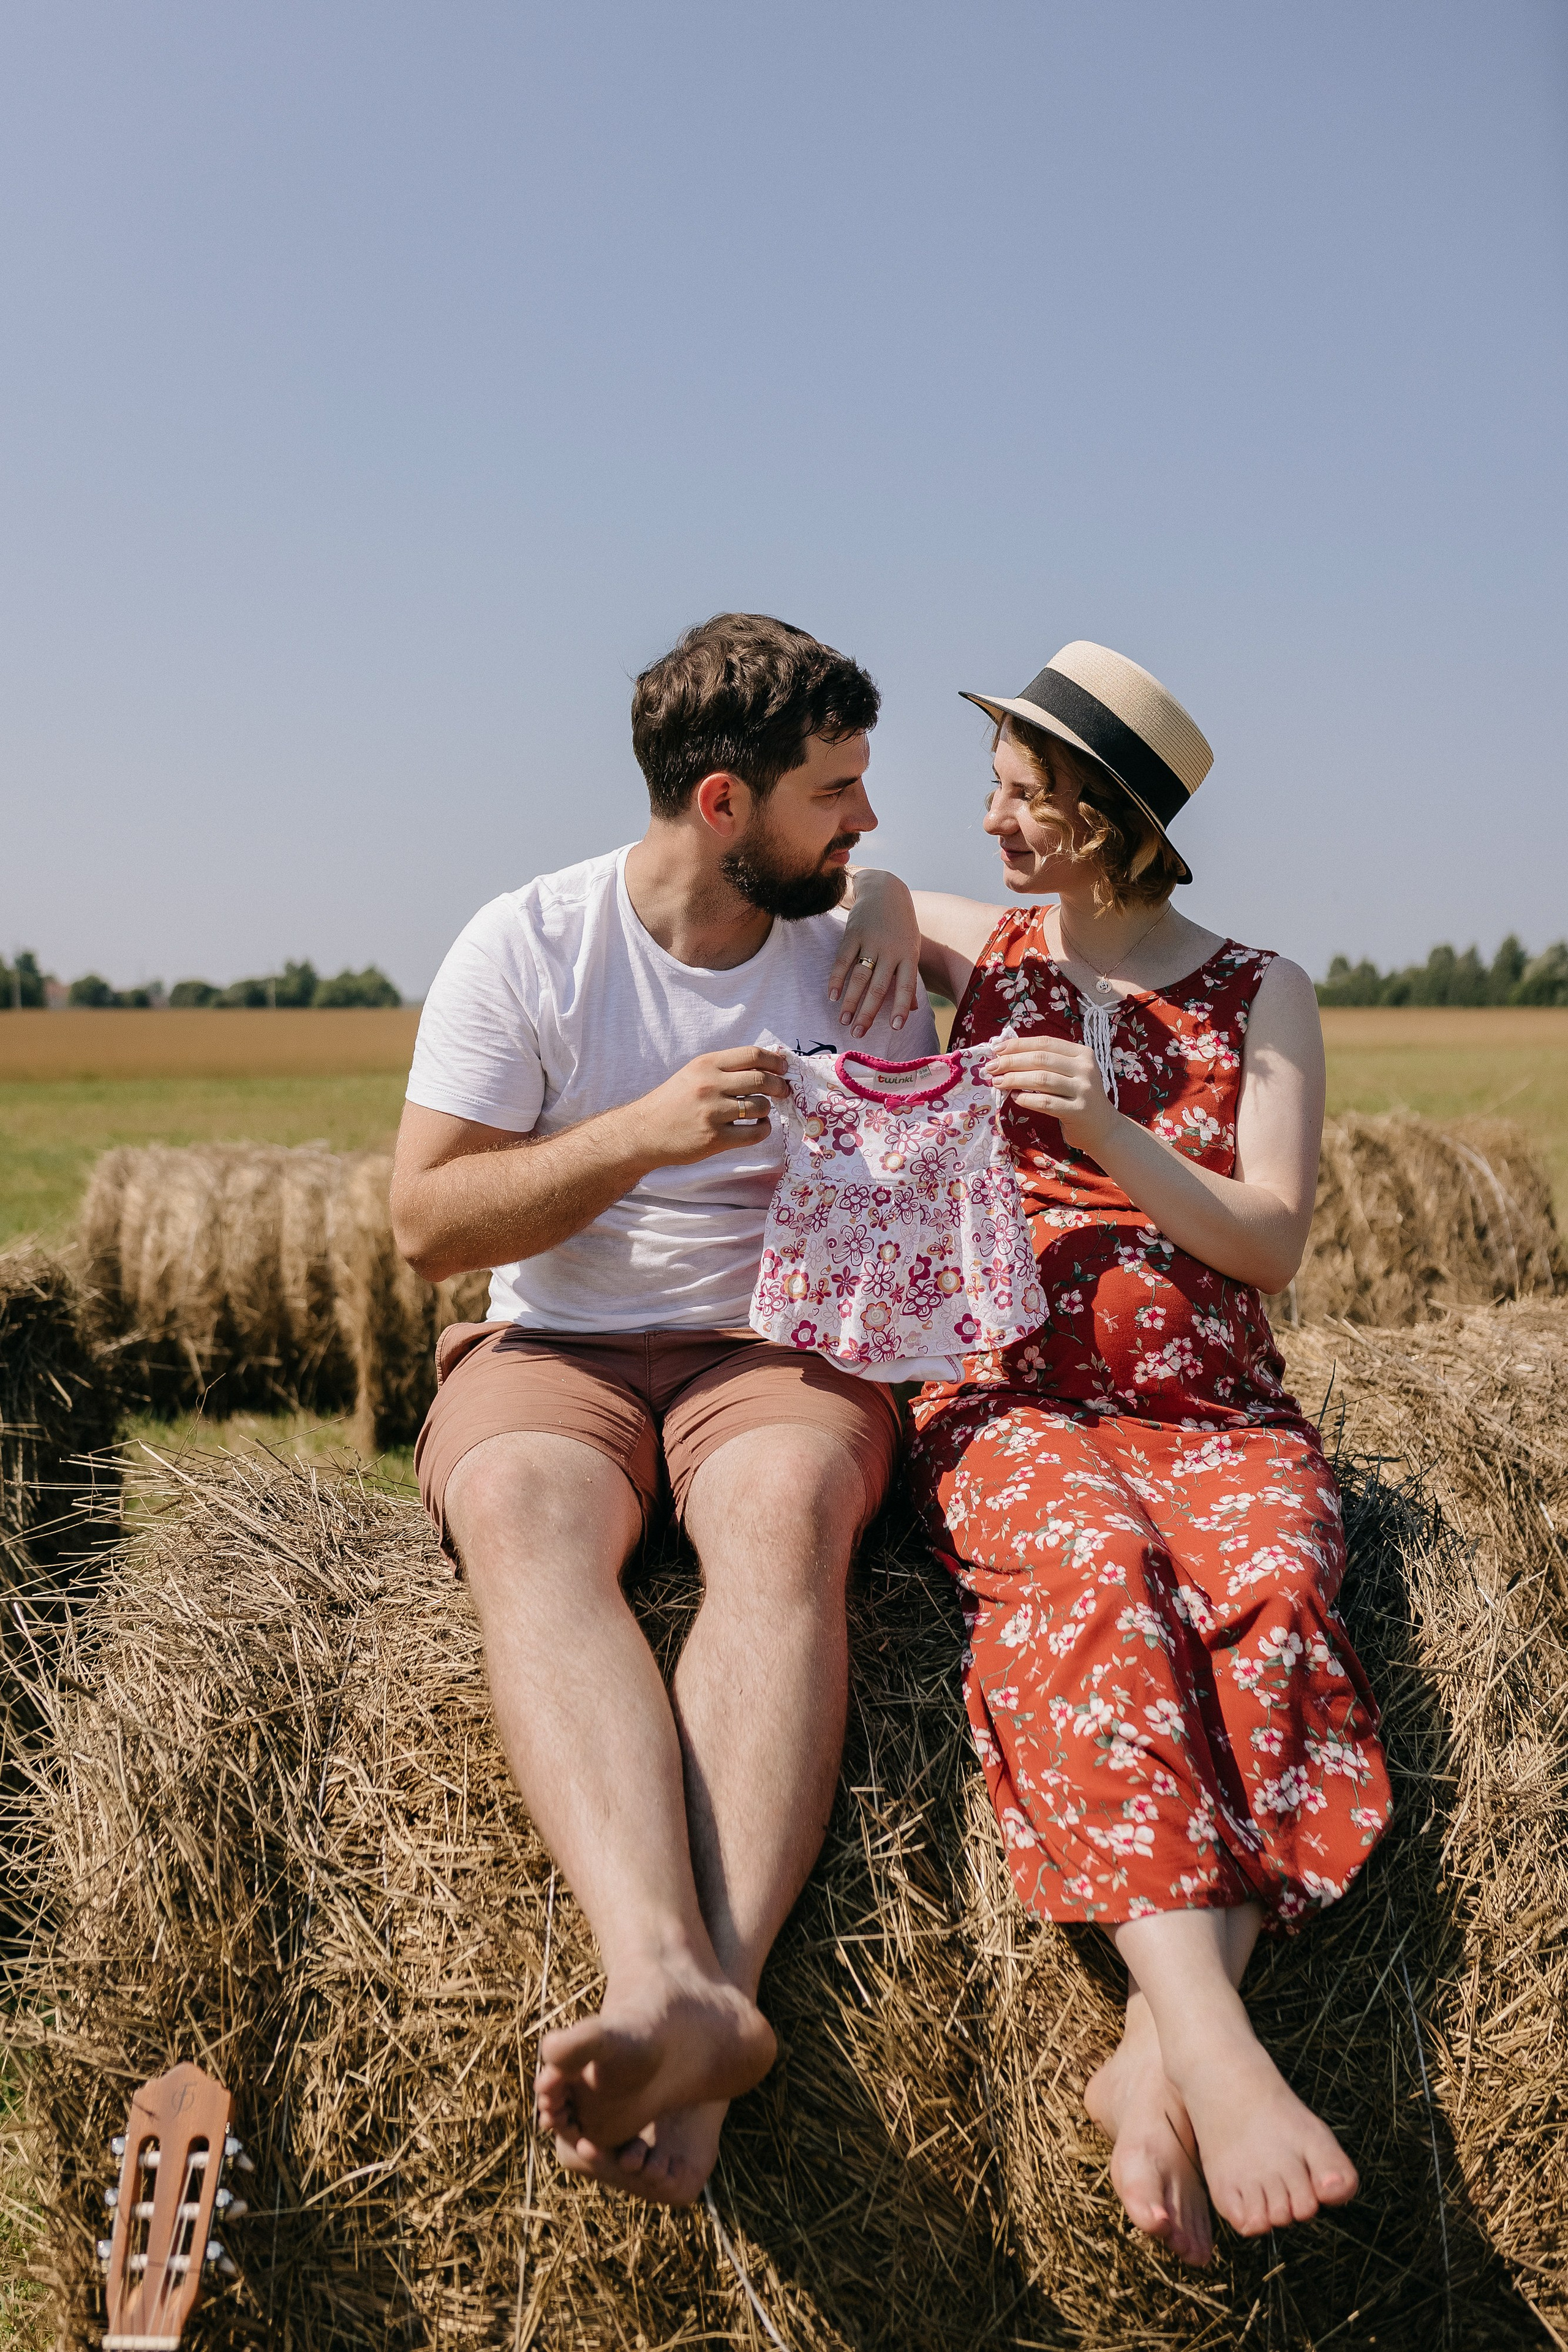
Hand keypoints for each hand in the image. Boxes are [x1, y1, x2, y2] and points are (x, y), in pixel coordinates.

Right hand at [618, 1047, 788, 1168]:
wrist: (644, 1131)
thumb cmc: (672, 1101)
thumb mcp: (694, 1073)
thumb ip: (725, 1068)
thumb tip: (766, 1063)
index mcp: (706, 1064)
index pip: (752, 1055)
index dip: (775, 1061)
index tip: (784, 1068)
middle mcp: (710, 1085)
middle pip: (762, 1079)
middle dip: (779, 1085)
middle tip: (782, 1091)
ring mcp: (712, 1113)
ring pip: (761, 1107)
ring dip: (767, 1109)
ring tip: (761, 1112)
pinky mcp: (714, 1138)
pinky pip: (754, 1133)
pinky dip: (763, 1129)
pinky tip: (758, 1127)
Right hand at [828, 869, 920, 1036]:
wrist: (885, 889)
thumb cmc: (901, 925)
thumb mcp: (911, 948)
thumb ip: (909, 977)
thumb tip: (913, 1009)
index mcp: (909, 955)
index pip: (906, 986)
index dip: (901, 1007)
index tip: (895, 1028)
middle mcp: (891, 950)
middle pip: (879, 986)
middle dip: (868, 1012)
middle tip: (858, 1034)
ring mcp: (871, 941)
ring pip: (859, 976)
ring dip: (850, 1001)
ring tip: (843, 1021)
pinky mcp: (853, 933)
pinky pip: (843, 960)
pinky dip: (837, 978)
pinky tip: (833, 996)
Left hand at [985, 1038, 1118, 1155]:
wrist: (1104, 1128)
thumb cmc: (1078, 1097)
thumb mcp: (1070, 1073)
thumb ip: (1047, 1062)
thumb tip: (1006, 1054)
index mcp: (1082, 1053)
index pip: (1045, 1043)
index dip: (1018, 1044)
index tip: (997, 1050)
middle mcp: (1085, 1068)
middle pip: (1040, 1059)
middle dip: (1011, 1062)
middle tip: (991, 1068)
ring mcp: (1084, 1090)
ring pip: (1041, 1079)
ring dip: (1014, 1080)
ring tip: (998, 1083)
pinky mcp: (1078, 1111)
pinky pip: (1045, 1102)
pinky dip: (1026, 1099)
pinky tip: (1015, 1098)